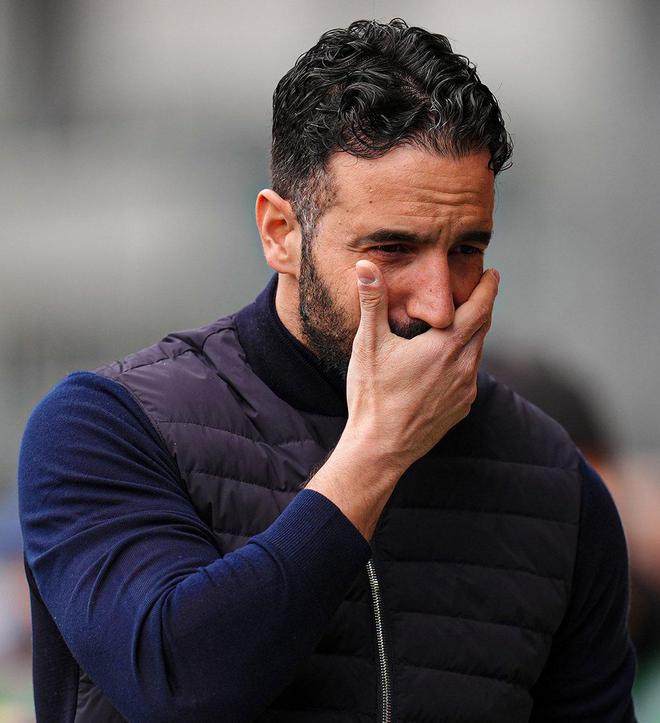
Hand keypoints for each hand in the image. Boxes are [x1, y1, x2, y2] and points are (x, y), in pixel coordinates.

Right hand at [344, 259, 498, 471]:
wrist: (380, 449)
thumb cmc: (373, 396)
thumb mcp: (368, 344)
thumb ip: (372, 301)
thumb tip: (366, 265)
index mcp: (446, 346)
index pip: (480, 307)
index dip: (488, 288)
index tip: (492, 274)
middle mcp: (463, 367)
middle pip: (483, 328)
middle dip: (482, 307)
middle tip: (480, 291)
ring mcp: (464, 391)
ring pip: (476, 354)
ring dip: (473, 335)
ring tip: (460, 325)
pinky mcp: (460, 409)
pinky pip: (468, 377)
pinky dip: (463, 362)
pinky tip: (446, 364)